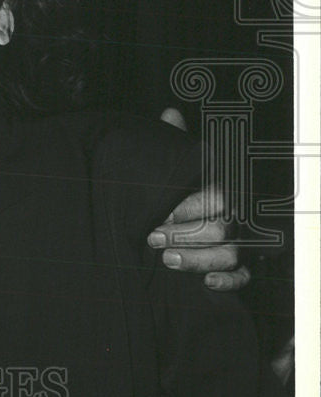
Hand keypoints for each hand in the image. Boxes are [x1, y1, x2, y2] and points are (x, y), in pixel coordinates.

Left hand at [149, 108, 249, 290]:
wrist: (177, 217)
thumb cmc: (178, 185)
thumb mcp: (177, 162)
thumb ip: (175, 141)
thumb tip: (169, 114)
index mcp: (222, 189)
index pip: (217, 198)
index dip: (188, 209)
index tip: (158, 214)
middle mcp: (235, 216)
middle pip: (222, 230)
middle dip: (185, 236)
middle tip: (152, 238)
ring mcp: (240, 242)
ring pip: (231, 255)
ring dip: (198, 260)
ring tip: (167, 260)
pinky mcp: (239, 266)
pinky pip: (244, 278)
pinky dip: (228, 281)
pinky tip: (208, 283)